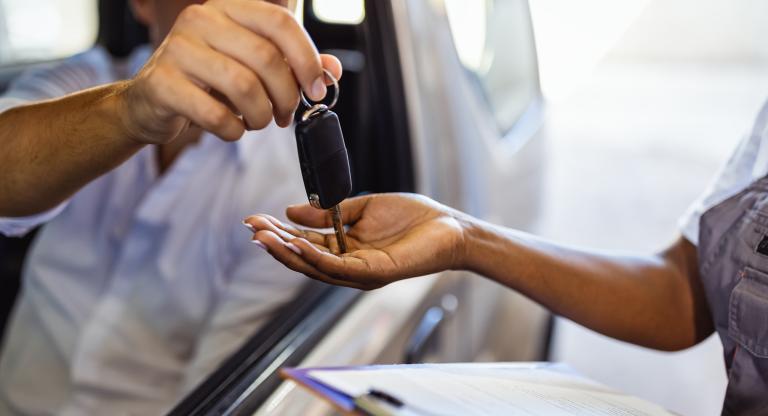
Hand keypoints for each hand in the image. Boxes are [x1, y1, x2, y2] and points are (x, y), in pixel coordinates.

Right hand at [120, 0, 341, 143]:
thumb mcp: (252, 67)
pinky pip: (216, 114)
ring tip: (259, 122)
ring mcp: (177, 49)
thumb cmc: (210, 82)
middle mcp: (201, 19)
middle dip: (286, 96)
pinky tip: (232, 129)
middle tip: (286, 115)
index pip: (280, 23)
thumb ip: (293, 65)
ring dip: (261, 116)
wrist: (151, 101)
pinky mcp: (162, 83)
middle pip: (266, 58)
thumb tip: (332, 71)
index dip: (307, 59)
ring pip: (244, 87)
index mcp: (228, 7)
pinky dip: (234, 130)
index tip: (317, 91)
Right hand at [244, 193, 470, 289]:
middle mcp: (348, 266)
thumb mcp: (363, 207)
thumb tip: (291, 211)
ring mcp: (360, 273)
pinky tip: (296, 244)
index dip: (279, 232)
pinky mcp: (374, 274)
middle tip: (250, 227)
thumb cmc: (412, 218)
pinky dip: (314, 257)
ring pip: (315, 266)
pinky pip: (338, 267)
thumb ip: (329, 212)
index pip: (305, 242)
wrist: (449, 226)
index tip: (254, 219)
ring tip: (262, 236)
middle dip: (275, 243)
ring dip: (287, 252)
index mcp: (345, 249)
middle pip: (304, 258)